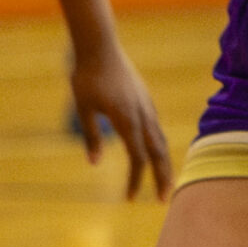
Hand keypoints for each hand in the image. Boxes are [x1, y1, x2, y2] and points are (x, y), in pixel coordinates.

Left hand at [70, 44, 171, 201]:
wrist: (100, 47)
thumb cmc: (86, 77)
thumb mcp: (83, 108)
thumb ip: (91, 136)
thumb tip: (96, 163)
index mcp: (127, 120)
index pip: (138, 157)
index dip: (135, 180)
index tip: (130, 198)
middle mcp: (143, 115)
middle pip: (159, 153)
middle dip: (162, 178)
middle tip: (164, 199)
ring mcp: (148, 107)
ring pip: (161, 140)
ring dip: (164, 163)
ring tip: (164, 180)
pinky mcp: (146, 101)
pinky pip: (157, 128)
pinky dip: (158, 146)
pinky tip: (154, 153)